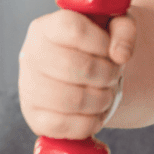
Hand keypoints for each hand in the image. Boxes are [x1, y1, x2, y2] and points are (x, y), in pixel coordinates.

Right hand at [18, 8, 136, 139]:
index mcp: (46, 27)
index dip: (101, 42)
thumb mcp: (114, 27)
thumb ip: (124, 29)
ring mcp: (28, 88)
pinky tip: (95, 112)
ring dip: (102, 99)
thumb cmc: (97, 47)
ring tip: (106, 93)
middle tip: (114, 75)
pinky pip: (67, 126)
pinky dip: (91, 122)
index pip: (72, 29)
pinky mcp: (34, 118)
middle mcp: (30, 55)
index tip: (112, 51)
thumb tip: (120, 54)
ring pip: (73, 100)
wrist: (81, 75)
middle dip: (107, 74)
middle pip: (75, 67)